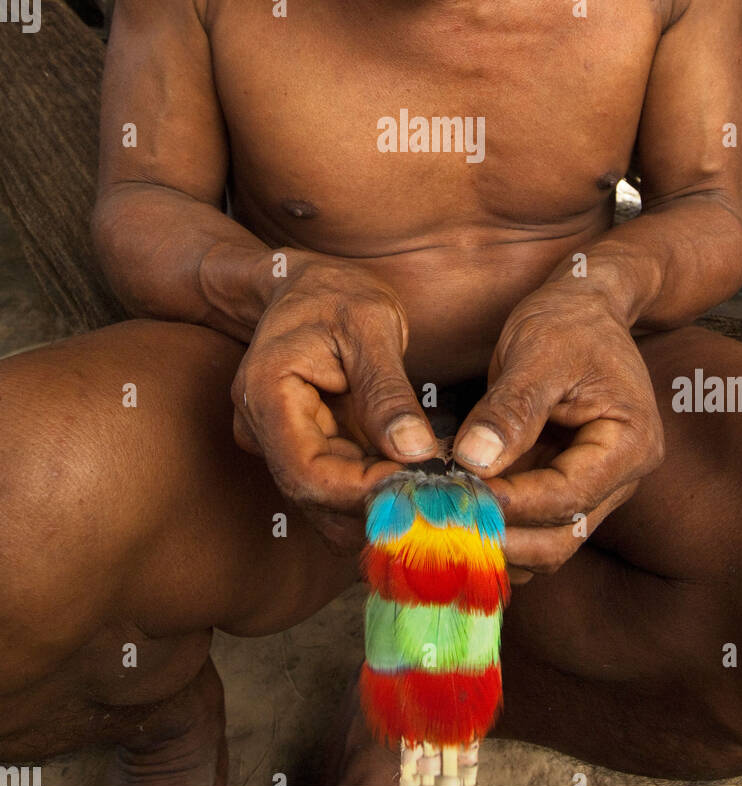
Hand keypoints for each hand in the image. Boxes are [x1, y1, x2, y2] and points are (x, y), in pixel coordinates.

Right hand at [230, 257, 436, 548]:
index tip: (418, 485)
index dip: (361, 490)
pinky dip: (374, 487)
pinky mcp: (301, 446)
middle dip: (375, 502)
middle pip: (314, 494)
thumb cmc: (337, 293)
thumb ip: (387, 391)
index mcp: (265, 392)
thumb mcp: (371, 326)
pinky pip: (335, 483)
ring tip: (433, 484)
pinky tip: (414, 477)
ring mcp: (277, 441)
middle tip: (437, 495)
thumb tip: (416, 452)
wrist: (310, 283)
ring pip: (325, 500)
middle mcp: (260, 427)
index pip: (306, 470)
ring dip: (377, 501)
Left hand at [452, 282, 664, 577]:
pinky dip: (496, 522)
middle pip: (562, 536)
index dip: (512, 504)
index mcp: (630, 445)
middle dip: (504, 537)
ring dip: (497, 537)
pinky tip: (454, 510)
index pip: (568, 497)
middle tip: (444, 527)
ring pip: (546, 540)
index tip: (459, 498)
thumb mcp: (537, 353)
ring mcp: (594, 484)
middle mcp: (620, 477)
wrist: (584, 304)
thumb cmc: (568, 321)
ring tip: (442, 524)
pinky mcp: (563, 482)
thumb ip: (510, 410)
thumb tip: (474, 461)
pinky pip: (531, 519)